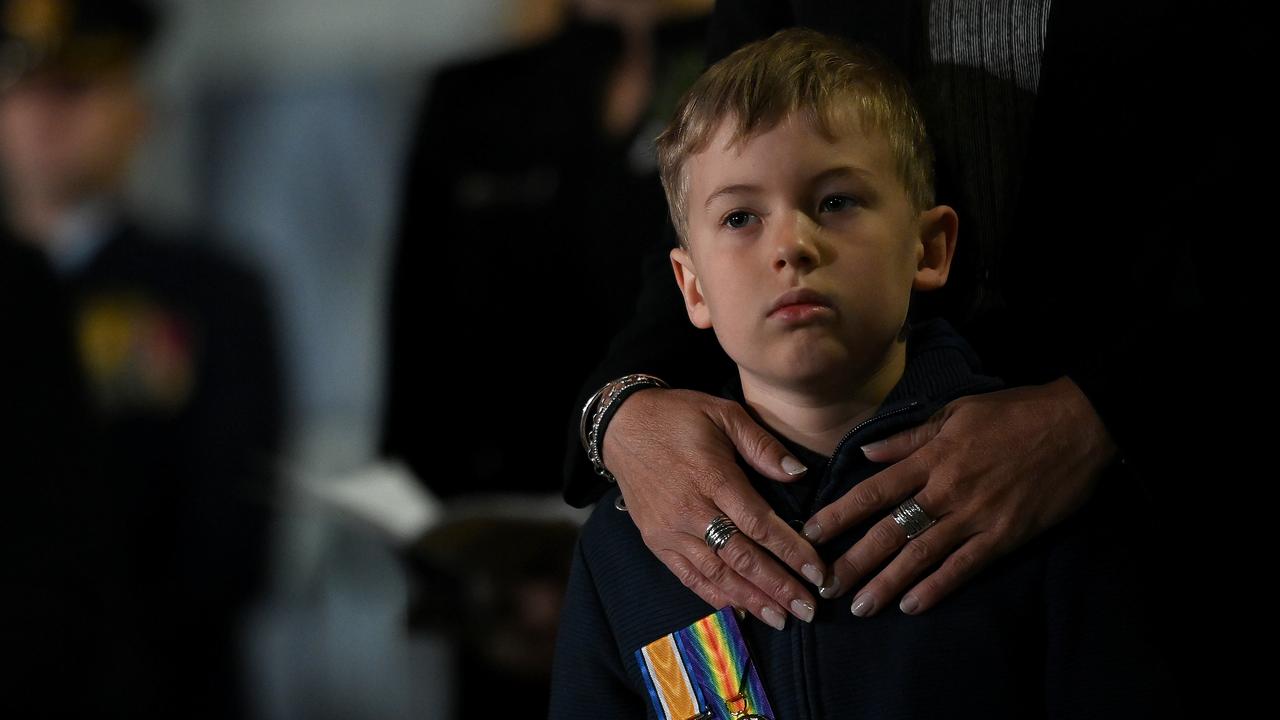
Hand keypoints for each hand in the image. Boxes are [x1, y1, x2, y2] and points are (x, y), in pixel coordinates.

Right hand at [603, 387, 827, 629]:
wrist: (622, 426)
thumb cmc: (678, 416)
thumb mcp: (724, 413)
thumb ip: (761, 444)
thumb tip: (798, 474)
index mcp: (712, 477)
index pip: (759, 523)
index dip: (790, 550)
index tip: (817, 572)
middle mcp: (691, 511)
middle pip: (741, 557)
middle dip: (778, 586)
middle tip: (808, 608)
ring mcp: (670, 530)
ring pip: (716, 573)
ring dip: (751, 599)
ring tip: (781, 618)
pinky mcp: (656, 541)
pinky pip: (688, 575)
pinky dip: (715, 596)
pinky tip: (740, 609)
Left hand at [804, 377, 1116, 616]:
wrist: (1078, 424)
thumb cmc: (1014, 413)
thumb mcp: (955, 411)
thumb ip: (908, 437)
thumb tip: (866, 453)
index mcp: (931, 457)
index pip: (873, 491)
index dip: (839, 514)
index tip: (811, 533)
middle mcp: (946, 489)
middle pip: (889, 530)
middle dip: (853, 561)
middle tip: (824, 586)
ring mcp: (976, 515)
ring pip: (921, 555)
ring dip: (887, 583)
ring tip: (859, 606)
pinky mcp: (1005, 535)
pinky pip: (964, 567)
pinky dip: (937, 587)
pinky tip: (911, 606)